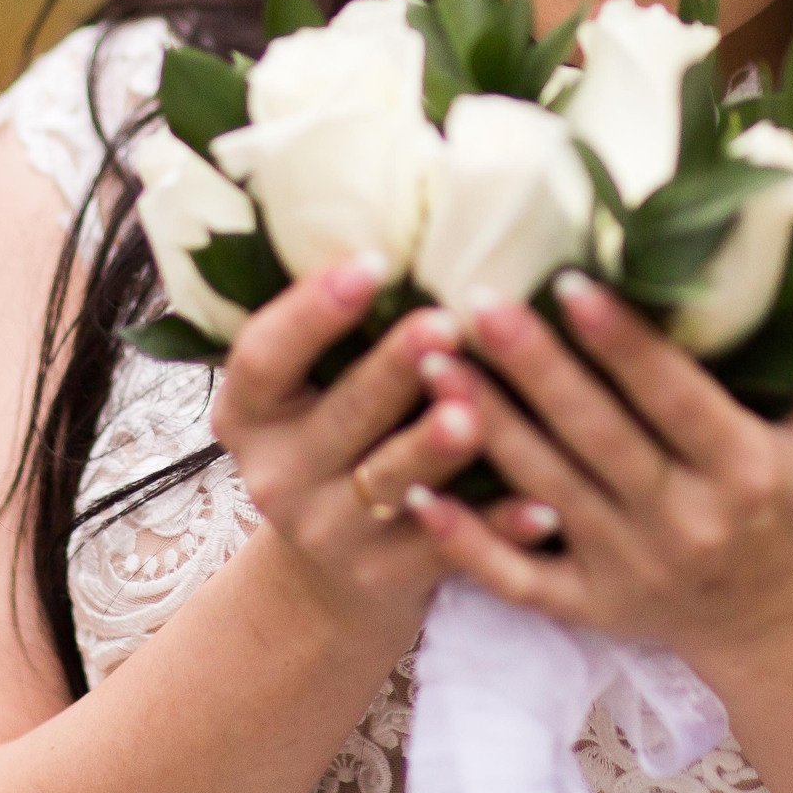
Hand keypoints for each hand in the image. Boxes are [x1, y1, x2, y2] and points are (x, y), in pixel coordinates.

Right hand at [206, 254, 558, 644]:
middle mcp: (276, 474)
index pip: (264, 357)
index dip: (312, 311)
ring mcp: (327, 532)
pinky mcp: (384, 578)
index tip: (373, 260)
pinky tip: (543, 504)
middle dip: (391, 369)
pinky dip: (496, 527)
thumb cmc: (341, 435)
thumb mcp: (313, 387)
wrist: (330, 571)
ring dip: (431, 447)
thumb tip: (418, 214)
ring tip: (474, 413)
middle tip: (445, 322)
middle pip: (338, 416)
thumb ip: (346, 328)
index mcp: (249, 413)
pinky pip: (446, 549)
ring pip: (389, 482)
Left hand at [405, 274, 792, 657]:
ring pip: (544, 488)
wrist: (770, 620)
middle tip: (478, 300)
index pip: (674, 399)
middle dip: (534, 368)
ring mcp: (626, 567)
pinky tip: (414, 486)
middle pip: (597, 437)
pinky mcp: (585, 606)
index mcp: (743, 471)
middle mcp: (683, 521)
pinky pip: (515, 576)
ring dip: (484, 426)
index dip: (623, 345)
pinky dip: (463, 540)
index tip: (572, 282)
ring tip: (432, 360)